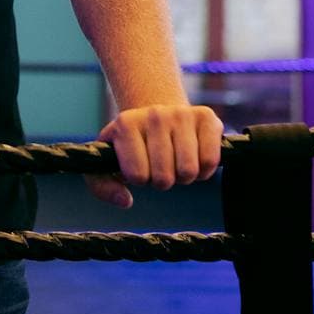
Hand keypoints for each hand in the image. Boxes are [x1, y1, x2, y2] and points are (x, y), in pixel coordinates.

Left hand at [84, 103, 223, 209]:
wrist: (157, 117)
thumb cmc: (131, 147)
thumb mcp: (106, 162)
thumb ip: (102, 187)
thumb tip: (125, 201)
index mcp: (125, 124)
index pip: (138, 176)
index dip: (140, 180)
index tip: (140, 167)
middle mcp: (154, 114)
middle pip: (164, 177)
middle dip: (163, 180)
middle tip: (160, 166)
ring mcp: (181, 113)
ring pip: (188, 171)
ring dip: (183, 176)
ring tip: (175, 162)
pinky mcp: (206, 117)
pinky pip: (210, 161)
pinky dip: (204, 170)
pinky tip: (194, 158)